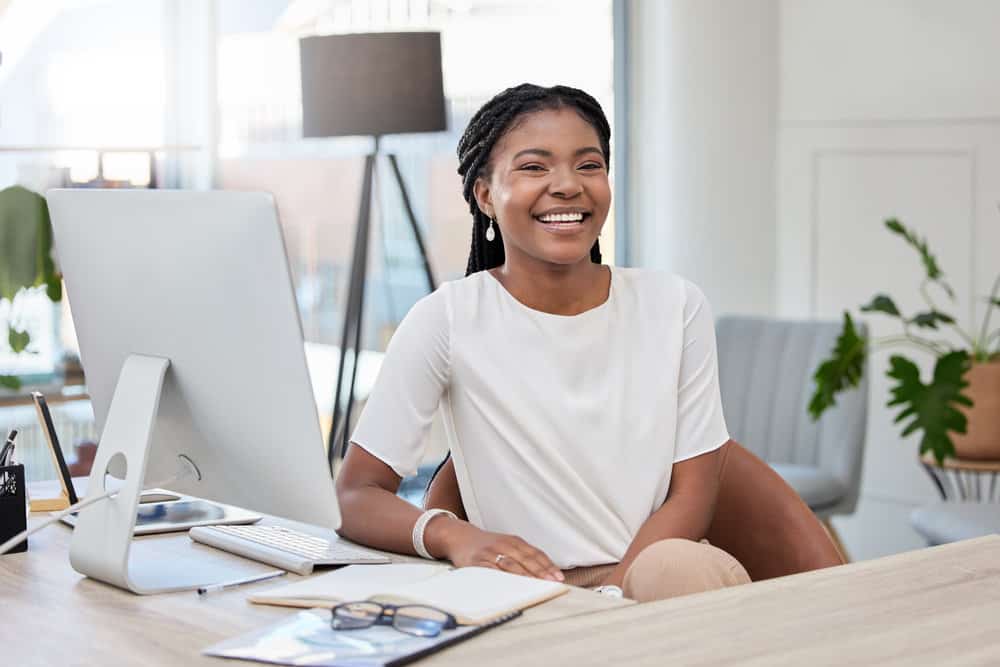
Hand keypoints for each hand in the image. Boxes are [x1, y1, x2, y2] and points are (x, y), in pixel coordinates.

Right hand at [430, 519, 563, 581]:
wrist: (460, 537)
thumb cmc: (487, 545)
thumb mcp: (506, 544)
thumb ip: (523, 555)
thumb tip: (545, 572)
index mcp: (514, 541)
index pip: (535, 554)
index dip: (548, 565)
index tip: (558, 577)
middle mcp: (504, 545)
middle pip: (526, 560)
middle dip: (540, 572)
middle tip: (552, 583)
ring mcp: (490, 553)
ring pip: (511, 566)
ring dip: (525, 577)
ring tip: (536, 587)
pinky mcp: (477, 562)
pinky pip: (491, 572)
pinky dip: (501, 579)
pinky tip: (510, 587)